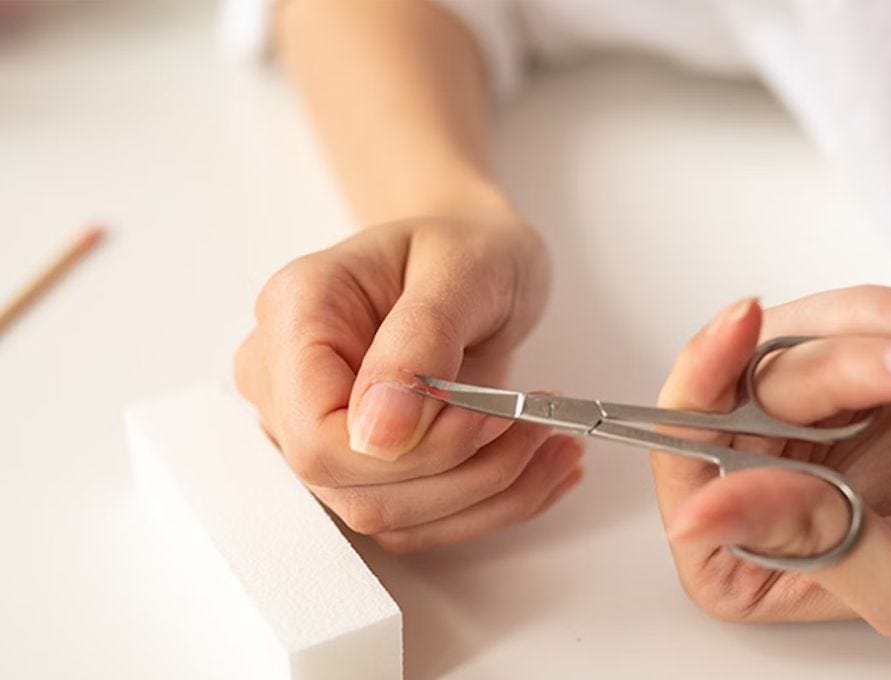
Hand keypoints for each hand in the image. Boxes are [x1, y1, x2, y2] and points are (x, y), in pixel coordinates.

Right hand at [235, 217, 583, 552]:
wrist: (476, 263)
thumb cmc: (467, 250)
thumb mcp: (463, 268)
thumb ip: (419, 341)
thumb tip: (376, 433)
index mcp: (295, 316)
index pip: (315, 435)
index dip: (405, 451)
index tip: (485, 414)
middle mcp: (288, 383)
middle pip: (352, 486)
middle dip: (461, 470)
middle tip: (534, 422)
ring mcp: (319, 432)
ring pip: (387, 516)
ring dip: (485, 492)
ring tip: (548, 438)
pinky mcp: (360, 468)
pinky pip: (416, 521)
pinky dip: (488, 503)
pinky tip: (537, 466)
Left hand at [651, 286, 890, 674]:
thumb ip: (812, 543)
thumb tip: (699, 517)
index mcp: (748, 560)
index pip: (682, 465)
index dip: (701, 390)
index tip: (740, 328)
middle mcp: (758, 486)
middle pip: (743, 385)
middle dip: (845, 365)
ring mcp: (799, 424)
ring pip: (796, 337)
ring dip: (886, 335)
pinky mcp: (846, 370)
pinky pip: (843, 313)